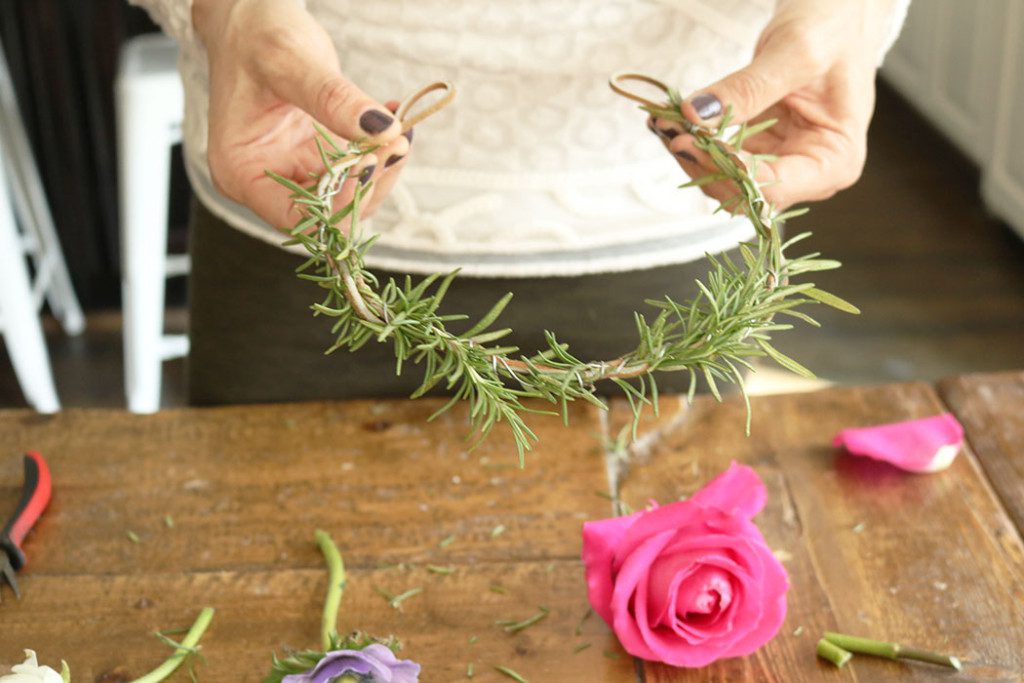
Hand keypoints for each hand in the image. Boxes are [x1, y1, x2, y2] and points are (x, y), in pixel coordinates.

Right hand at [192, 0, 411, 228]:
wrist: (251, 18)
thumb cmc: (254, 35)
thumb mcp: (290, 62)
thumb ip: (333, 99)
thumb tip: (381, 129)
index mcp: (241, 173)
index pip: (295, 217)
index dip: (338, 205)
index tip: (371, 166)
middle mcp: (266, 182)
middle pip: (329, 213)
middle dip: (368, 182)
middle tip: (398, 140)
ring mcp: (294, 172)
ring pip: (350, 195)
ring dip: (382, 166)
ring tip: (401, 127)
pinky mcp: (317, 158)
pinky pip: (356, 169)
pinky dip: (379, 148)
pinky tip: (394, 116)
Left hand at [650, 0, 896, 208]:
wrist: (835, 15)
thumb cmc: (834, 29)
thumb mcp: (795, 52)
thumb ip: (748, 88)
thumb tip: (696, 116)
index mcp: (835, 161)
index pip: (773, 188)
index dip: (726, 171)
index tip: (687, 141)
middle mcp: (808, 173)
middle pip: (743, 191)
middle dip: (701, 162)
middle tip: (667, 127)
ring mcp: (782, 163)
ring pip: (724, 178)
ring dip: (691, 153)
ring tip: (663, 120)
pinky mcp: (758, 148)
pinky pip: (719, 155)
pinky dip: (693, 139)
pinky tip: (670, 119)